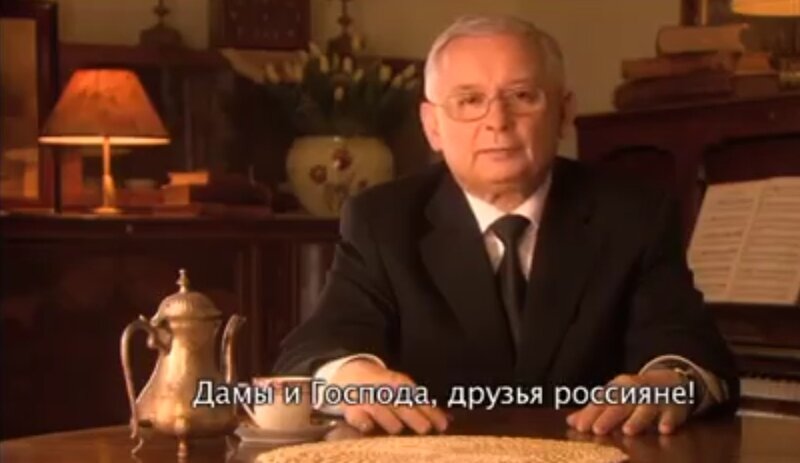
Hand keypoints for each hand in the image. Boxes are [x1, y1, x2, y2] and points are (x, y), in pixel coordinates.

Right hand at [328, 359, 448, 434]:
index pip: (419, 401)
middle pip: (402, 406)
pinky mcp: (352, 410)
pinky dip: (363, 422)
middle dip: (415, 418)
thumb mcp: (402, 389)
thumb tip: (448, 421)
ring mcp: (368, 400)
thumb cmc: (383, 387)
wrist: (350, 373)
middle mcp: (386, 392)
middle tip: (425, 429)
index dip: (432, 413)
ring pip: (381, 411)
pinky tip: (368, 427)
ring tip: (397, 429)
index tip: (443, 426)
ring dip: (391, 421)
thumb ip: (423, 406)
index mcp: (400, 385)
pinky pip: (359, 418)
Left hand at [566, 369, 691, 435]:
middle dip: (609, 417)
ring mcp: (656, 397)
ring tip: (628, 431)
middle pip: (620, 404)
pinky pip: (672, 412)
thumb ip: (594, 411)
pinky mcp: (674, 405)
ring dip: (637, 419)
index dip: (590, 414)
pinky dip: (668, 420)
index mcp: (618, 387)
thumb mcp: (615, 398)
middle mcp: (635, 390)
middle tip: (598, 429)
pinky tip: (663, 429)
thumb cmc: (635, 393)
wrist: (671, 381)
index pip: (602, 401)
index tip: (580, 427)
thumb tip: (571, 421)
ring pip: (645, 408)